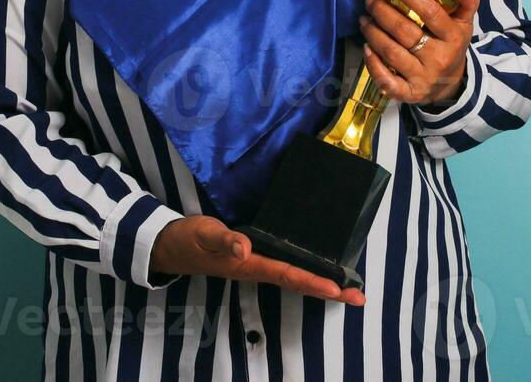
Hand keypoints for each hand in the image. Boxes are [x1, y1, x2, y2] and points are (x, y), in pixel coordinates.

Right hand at [150, 215, 364, 304]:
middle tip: (359, 297)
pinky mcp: (254, 260)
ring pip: (296, 279)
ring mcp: (256, 267)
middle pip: (299, 283)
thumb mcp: (204, 234)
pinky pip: (286, 270)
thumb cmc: (189, 239)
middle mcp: (257, 269)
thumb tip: (244, 248)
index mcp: (249, 266)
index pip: (287, 276)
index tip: (337, 289)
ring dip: (322, 285)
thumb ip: (223, 240)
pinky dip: (307, 274)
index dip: (313, 282)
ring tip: (349, 290)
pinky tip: (317, 271)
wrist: (170, 246)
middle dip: (329, 291)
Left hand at [359, 0, 480, 107]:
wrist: (451, 86)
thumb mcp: (464, 25)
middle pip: (405, 32)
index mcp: (453, 38)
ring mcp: (423, 78)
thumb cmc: (452, 47)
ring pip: (392, 53)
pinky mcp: (409, 93)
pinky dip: (373, 64)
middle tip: (370, 1)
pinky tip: (366, 48)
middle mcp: (438, 58)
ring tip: (364, 19)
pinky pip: (387, 81)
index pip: (430, 12)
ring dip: (373, 34)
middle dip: (383, 13)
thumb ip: (467, 3)